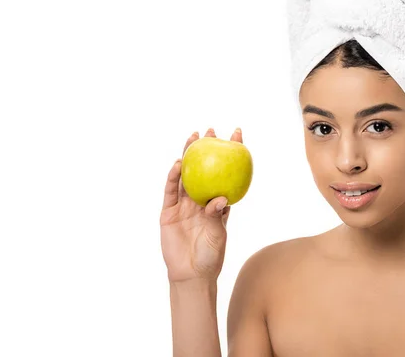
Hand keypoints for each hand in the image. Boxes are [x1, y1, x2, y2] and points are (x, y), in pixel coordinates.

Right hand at [160, 128, 243, 282]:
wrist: (191, 274)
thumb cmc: (210, 255)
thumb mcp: (217, 234)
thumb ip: (217, 215)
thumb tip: (222, 197)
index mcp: (216, 203)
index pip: (224, 174)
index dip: (230, 155)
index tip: (237, 135)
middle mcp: (199, 200)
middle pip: (202, 169)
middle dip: (205, 149)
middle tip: (209, 130)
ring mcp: (182, 205)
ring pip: (185, 176)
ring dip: (188, 156)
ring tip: (192, 139)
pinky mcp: (168, 212)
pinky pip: (170, 191)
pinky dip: (173, 177)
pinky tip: (177, 165)